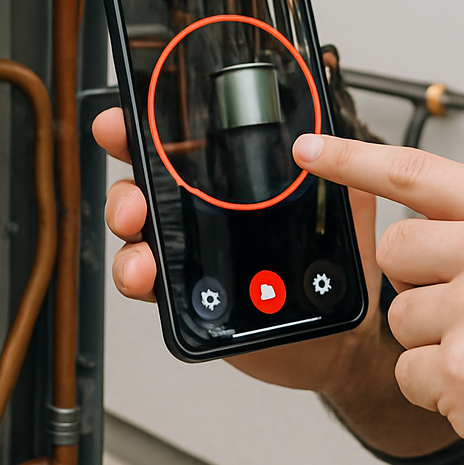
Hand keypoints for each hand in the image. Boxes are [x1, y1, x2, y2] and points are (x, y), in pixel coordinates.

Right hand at [91, 107, 381, 393]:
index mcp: (230, 182)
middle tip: (133, 203)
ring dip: (128, 241)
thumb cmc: (332, 270)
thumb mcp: (343, 210)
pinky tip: (148, 279)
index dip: (142, 131)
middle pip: (144, 189)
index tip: (120, 125)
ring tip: (143, 256)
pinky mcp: (187, 296)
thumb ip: (338, 173)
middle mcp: (202, 213)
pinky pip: (150, 284)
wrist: (335, 339)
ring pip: (138, 237)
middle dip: (125, 191)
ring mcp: (191, 253)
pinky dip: (138, 280)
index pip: (178, 147)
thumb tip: (327, 144)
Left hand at [292, 133, 463, 464]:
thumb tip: (404, 198)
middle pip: (394, 249)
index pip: (414, 170)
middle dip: (418, 283)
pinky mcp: (461, 368)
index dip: (350, 159)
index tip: (308, 150)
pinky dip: (436, 387)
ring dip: (430, 341)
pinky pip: (408, 371)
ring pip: (397, 315)